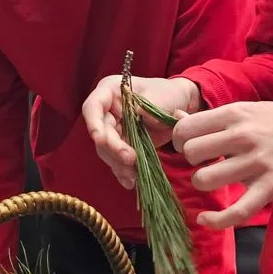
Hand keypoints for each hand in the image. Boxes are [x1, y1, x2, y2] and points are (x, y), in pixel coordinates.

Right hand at [82, 75, 200, 188]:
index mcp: (111, 91)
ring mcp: (113, 129)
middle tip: (130, 159)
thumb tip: (136, 115)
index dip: (93, 123)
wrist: (179, 105)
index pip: (93, 107)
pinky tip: (131, 182)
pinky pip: (117, 160)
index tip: (99, 138)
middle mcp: (107, 110)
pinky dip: (123, 172)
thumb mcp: (161, 96)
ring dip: (118, 164)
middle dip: (113, 148)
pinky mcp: (122, 144)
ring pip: (106, 150)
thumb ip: (147, 106)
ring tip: (133, 175)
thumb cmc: (168, 93)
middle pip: (100, 132)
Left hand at [174, 102, 272, 228]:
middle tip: (206, 163)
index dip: (181, 141)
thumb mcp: (252, 110)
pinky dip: (214, 221)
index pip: (186, 129)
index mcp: (236, 114)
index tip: (191, 147)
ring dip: (204, 184)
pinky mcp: (269, 188)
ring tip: (217, 180)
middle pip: (191, 154)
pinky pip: (234, 212)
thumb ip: (215, 118)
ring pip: (204, 181)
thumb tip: (176, 118)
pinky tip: (206, 220)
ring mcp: (256, 163)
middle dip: (192, 162)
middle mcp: (243, 136)